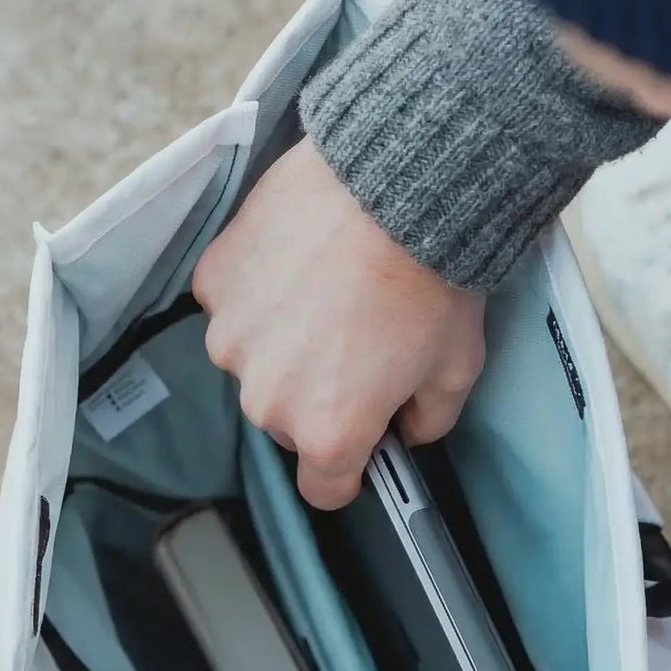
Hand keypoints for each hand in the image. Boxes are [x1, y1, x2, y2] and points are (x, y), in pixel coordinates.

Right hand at [194, 138, 485, 508]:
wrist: (395, 183)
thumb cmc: (432, 279)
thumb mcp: (457, 368)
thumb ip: (428, 421)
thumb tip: (405, 430)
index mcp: (329, 431)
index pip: (324, 488)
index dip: (349, 469)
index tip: (364, 440)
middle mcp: (268, 398)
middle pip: (288, 421)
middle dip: (317, 394)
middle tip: (357, 340)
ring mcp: (231, 339)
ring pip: (254, 362)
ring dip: (280, 342)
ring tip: (324, 291)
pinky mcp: (213, 283)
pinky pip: (233, 305)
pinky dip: (258, 291)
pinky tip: (297, 259)